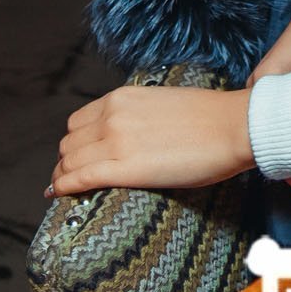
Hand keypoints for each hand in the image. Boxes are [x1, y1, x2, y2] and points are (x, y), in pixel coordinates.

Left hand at [45, 85, 253, 196]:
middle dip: (66, 160)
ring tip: (62, 188)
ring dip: (61, 175)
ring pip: (69, 161)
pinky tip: (56, 193)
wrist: (234, 126)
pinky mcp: (125, 168)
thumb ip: (138, 115)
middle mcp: (113, 115)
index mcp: (122, 98)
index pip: (78, 122)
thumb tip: (131, 134)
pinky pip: (80, 178)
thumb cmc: (209, 118)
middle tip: (69, 176)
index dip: (74, 142)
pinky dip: (63, 186)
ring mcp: (116, 141)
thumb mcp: (162, 103)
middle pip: (69, 142)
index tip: (77, 156)